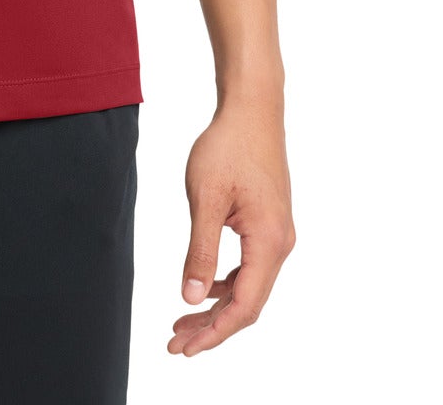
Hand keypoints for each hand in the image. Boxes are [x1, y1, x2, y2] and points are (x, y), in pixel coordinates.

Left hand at [169, 94, 295, 356]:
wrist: (252, 110)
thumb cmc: (228, 147)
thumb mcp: (206, 198)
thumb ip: (200, 250)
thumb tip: (191, 298)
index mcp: (269, 242)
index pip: (243, 306)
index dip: (214, 332)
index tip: (184, 347)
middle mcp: (280, 244)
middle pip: (248, 303)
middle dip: (213, 328)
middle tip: (176, 343)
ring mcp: (278, 234)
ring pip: (250, 286)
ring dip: (217, 307)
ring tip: (183, 322)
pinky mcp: (270, 224)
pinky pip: (251, 268)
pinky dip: (226, 283)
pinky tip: (204, 285)